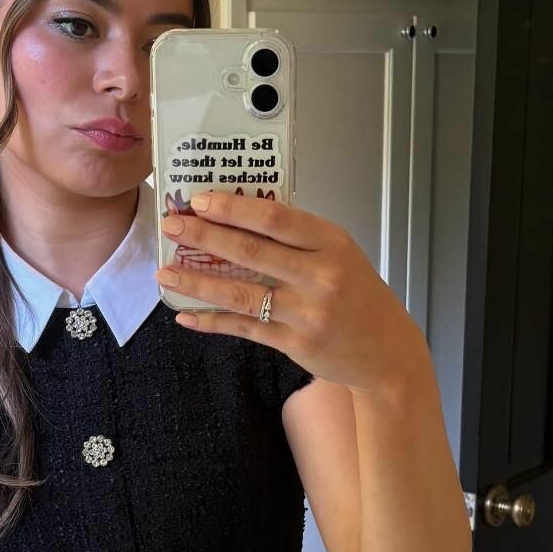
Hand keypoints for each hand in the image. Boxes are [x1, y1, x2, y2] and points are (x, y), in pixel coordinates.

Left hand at [155, 190, 428, 392]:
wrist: (387, 352)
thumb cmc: (359, 296)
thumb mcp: (340, 256)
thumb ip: (298, 240)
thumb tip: (238, 218)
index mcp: (332, 243)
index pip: (274, 218)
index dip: (232, 208)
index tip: (200, 200)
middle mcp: (321, 276)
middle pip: (250, 251)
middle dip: (204, 237)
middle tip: (171, 225)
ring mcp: (307, 312)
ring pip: (240, 293)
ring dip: (197, 282)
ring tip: (165, 272)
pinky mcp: (294, 342)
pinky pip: (244, 327)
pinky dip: (212, 320)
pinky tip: (186, 315)